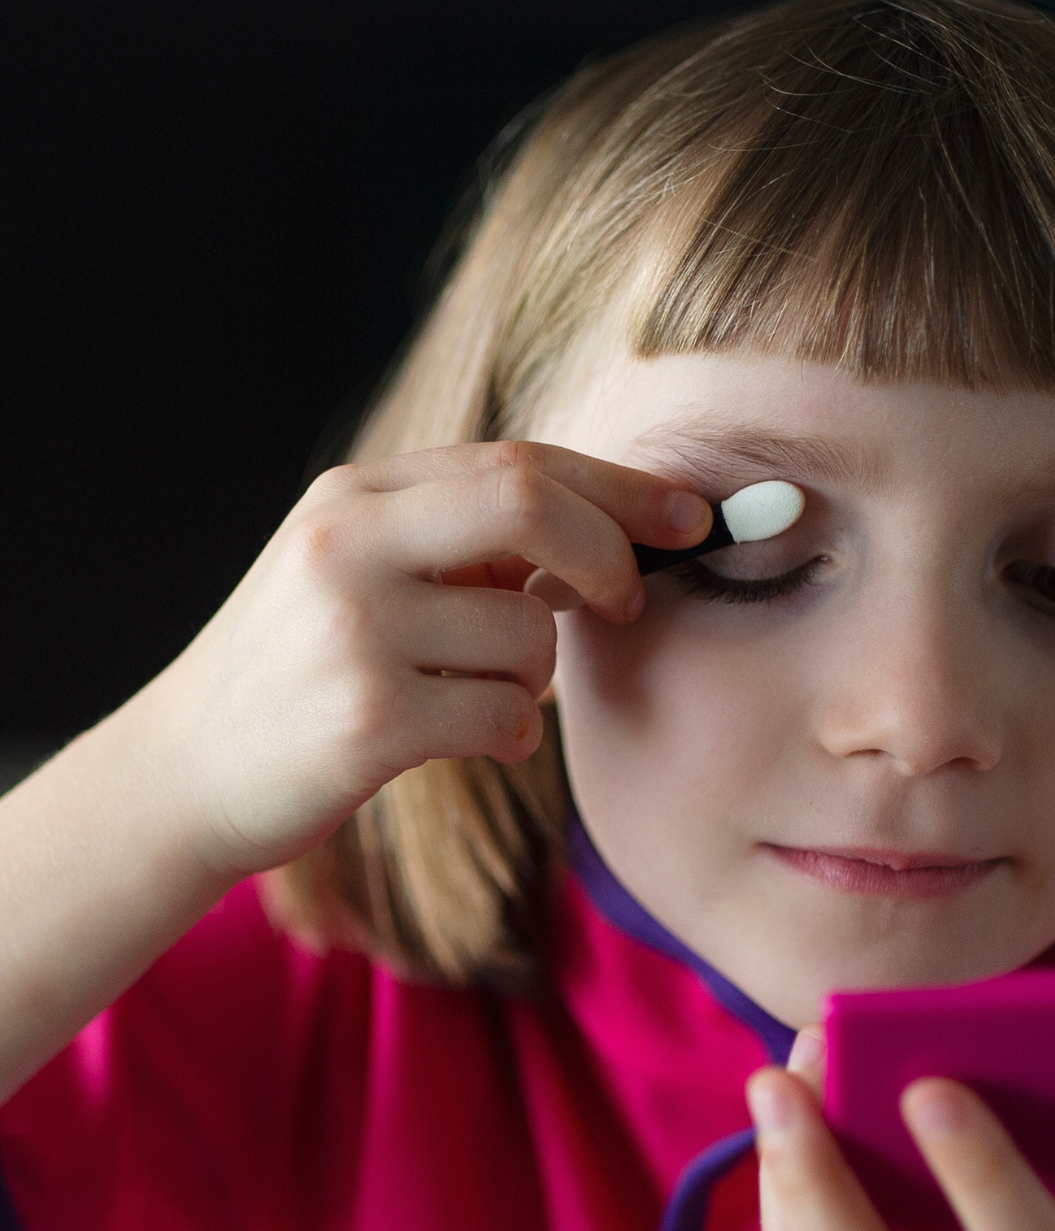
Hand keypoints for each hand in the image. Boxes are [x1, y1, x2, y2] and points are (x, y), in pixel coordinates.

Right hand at [150, 440, 710, 877]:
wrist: (188, 771)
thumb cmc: (305, 671)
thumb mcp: (361, 572)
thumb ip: (462, 538)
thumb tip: (616, 523)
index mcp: (354, 497)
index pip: (515, 459)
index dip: (620, 486)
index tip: (691, 515)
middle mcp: (346, 546)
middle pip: (530, 502)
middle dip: (610, 551)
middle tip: (627, 599)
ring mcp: (353, 633)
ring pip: (530, 635)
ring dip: (535, 678)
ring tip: (474, 695)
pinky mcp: (367, 722)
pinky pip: (508, 718)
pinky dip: (512, 734)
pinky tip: (460, 738)